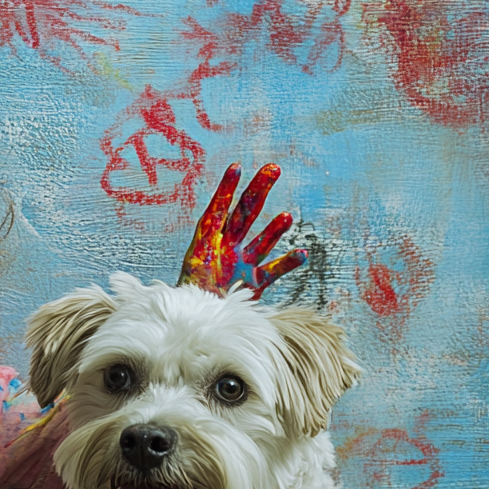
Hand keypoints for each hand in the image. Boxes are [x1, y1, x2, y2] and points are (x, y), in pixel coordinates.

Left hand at [177, 162, 306, 298]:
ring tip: (286, 217)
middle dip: (258, 191)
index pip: (218, 209)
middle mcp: (227, 248)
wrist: (195, 321)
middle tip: (273, 168)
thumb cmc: (187, 295)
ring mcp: (242, 264)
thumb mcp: (189, 265)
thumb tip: (206, 223)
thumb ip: (202, 245)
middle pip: (245, 214)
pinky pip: (274, 270)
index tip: (236, 167)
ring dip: (274, 229)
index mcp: (208, 241)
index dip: (227, 189)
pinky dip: (288, 263)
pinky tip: (301, 253)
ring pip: (261, 241)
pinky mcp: (254, 283)